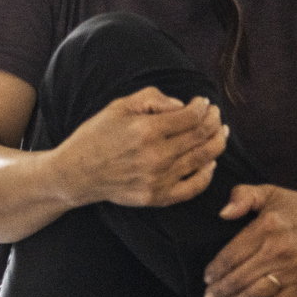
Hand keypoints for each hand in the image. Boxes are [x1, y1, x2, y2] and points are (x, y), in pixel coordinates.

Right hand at [56, 87, 227, 208]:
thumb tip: (182, 106)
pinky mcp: (156, 197)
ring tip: (220, 133)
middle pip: (201, 136)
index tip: (203, 102)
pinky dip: (207, 174)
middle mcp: (156, 156)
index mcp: (146, 130)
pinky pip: (193, 187)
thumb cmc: (96, 136)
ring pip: (203, 159)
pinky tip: (211, 162)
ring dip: (217, 143)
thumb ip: (153, 99)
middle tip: (216, 115)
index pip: (191, 116)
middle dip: (214, 121)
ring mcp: (158, 179)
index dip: (203, 106)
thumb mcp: (118, 106)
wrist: (76, 174)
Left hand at [204, 185, 296, 296]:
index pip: (232, 254)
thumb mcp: (269, 192)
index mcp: (268, 225)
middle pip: (241, 277)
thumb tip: (223, 213)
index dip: (216, 269)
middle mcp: (282, 248)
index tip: (207, 278)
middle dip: (221, 291)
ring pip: (258, 293)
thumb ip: (243, 195)